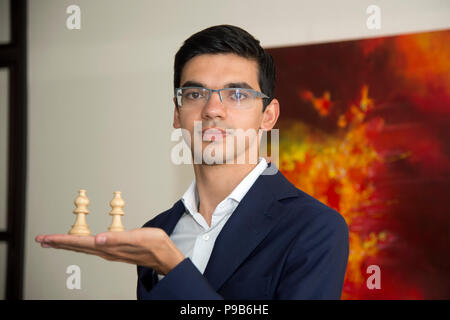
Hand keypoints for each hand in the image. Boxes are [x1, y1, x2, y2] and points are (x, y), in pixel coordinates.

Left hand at [35, 228, 184, 274]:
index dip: (61, 240)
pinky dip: (80, 244)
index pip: (80, 243)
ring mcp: (109, 252)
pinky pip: (91, 248)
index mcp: (109, 247)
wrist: (165, 255)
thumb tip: (97, 239)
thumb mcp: (138, 238)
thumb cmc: (154, 245)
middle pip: (77, 247)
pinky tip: (80, 243)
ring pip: (82, 248)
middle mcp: (106, 251)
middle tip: (42, 240)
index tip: (46, 238)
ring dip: (67, 244)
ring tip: (54, 241)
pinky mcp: (114, 250)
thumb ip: (117, 238)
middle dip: (58, 243)